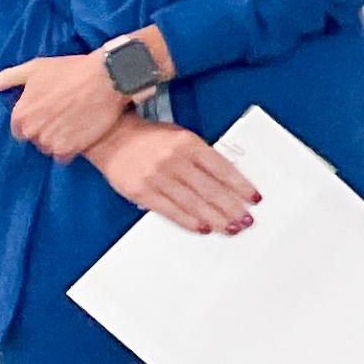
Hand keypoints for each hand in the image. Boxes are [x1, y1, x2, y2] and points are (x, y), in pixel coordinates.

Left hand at [0, 51, 133, 163]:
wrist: (107, 78)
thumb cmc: (72, 71)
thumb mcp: (35, 68)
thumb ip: (6, 78)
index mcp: (20, 113)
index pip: (18, 128)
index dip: (33, 119)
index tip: (46, 111)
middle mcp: (32, 130)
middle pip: (33, 138)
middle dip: (45, 130)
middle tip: (61, 115)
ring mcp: (51, 141)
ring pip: (48, 148)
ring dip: (57, 140)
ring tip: (72, 123)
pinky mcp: (70, 148)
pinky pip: (63, 156)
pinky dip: (69, 148)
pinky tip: (79, 133)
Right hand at [87, 117, 258, 234]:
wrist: (109, 136)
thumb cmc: (148, 137)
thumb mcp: (180, 136)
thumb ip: (201, 156)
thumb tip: (227, 181)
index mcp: (187, 142)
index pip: (222, 168)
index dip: (240, 186)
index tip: (253, 198)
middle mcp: (173, 160)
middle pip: (210, 189)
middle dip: (231, 208)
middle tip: (246, 220)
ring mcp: (156, 177)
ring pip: (193, 203)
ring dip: (215, 218)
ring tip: (230, 228)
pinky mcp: (140, 191)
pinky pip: (170, 210)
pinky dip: (189, 221)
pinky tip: (203, 228)